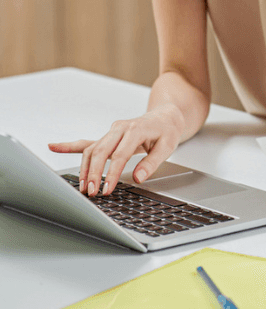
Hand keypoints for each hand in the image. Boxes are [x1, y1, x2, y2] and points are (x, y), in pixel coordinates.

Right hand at [48, 107, 183, 196]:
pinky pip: (87, 142)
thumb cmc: (167, 131)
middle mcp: (120, 128)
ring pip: (92, 149)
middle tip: (91, 192)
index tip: (107, 189)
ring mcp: (112, 131)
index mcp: (136, 130)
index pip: (120, 155)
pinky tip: (54, 146)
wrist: (166, 116)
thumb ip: (152, 162)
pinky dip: (70, 145)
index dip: (113, 174)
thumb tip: (139, 178)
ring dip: (85, 168)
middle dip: (94, 173)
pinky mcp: (107, 136)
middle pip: (101, 151)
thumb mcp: (168, 146)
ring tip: (83, 187)